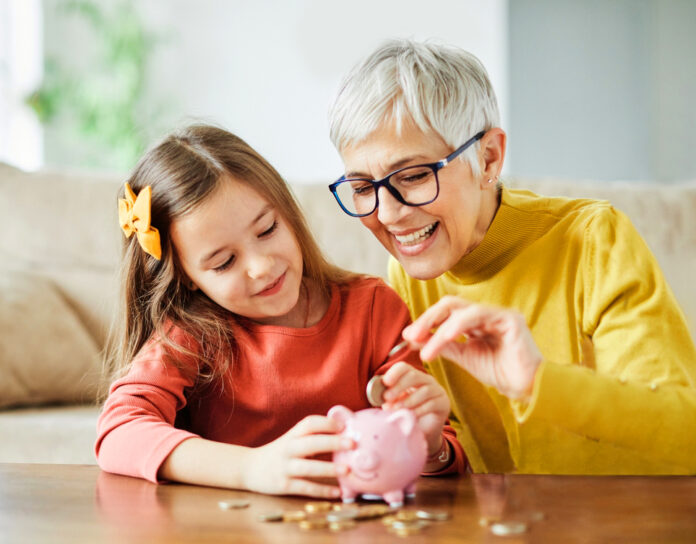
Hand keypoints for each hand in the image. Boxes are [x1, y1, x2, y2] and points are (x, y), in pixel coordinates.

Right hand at [243, 415, 353, 497]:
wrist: (248, 468)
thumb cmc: (279, 452)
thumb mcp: (291, 439)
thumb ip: (311, 436)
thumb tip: (344, 433)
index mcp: (292, 435)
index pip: (309, 423)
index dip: (326, 422)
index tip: (344, 425)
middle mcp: (288, 448)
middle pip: (311, 443)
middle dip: (332, 442)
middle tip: (352, 443)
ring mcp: (285, 467)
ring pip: (308, 468)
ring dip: (328, 468)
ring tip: (347, 470)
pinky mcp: (283, 485)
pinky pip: (305, 488)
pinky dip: (321, 490)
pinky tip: (337, 492)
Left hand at [380, 362, 450, 455]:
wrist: (423, 432)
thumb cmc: (407, 415)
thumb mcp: (395, 404)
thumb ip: (388, 397)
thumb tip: (377, 394)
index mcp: (413, 376)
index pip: (404, 367)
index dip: (394, 373)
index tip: (385, 383)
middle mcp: (427, 380)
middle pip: (414, 375)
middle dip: (398, 386)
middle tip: (386, 398)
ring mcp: (437, 391)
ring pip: (424, 391)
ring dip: (407, 401)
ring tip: (396, 410)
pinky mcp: (444, 403)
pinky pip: (431, 404)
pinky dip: (418, 410)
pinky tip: (410, 416)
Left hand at [402, 296, 542, 399]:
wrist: (527, 388)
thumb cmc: (500, 372)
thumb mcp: (465, 357)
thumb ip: (443, 346)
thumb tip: (415, 338)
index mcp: (476, 320)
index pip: (445, 312)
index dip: (426, 321)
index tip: (408, 337)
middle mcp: (486, 313)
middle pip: (449, 304)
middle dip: (427, 319)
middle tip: (411, 335)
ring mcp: (498, 313)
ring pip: (460, 310)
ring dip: (438, 328)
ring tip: (426, 350)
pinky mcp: (509, 318)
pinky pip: (477, 315)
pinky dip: (458, 325)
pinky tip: (445, 338)